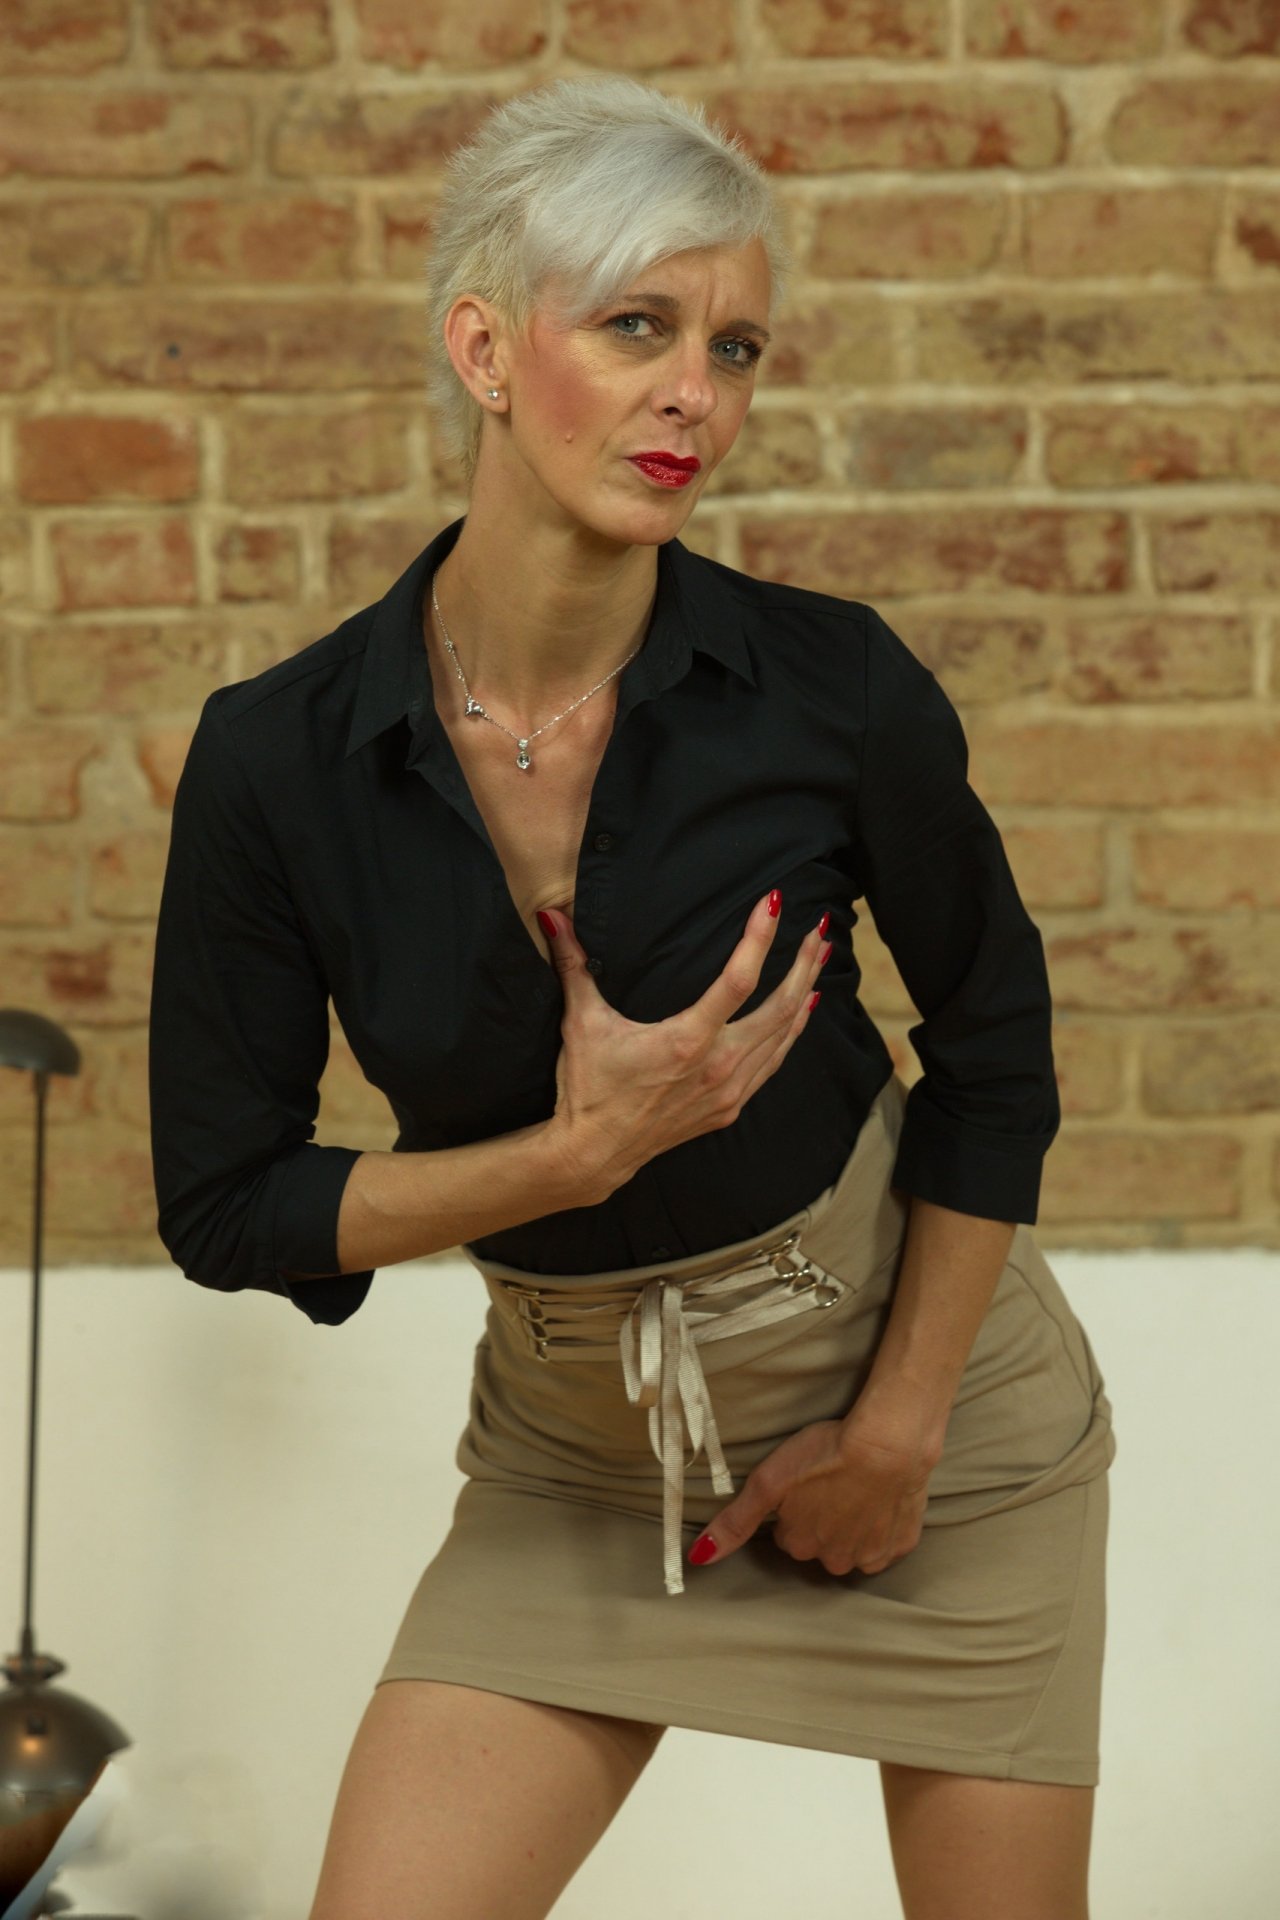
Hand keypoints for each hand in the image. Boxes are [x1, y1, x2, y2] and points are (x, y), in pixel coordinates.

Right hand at [540, 891, 830, 1202]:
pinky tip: (803, 1011)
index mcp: (687, 1041)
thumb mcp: (581, 1022)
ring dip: (805, 994)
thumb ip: (572, 964)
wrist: (594, 1153)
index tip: (774, 903)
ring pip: (784, 1037)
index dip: (759, 938)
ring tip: (820, 959)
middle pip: (780, 1008)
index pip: (738, 980)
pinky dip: (793, 1033)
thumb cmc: (587, 1086)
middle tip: (820, 931)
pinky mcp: (729, 1107)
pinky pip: (773, 1063)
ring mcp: (728, 1090)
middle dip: (803, 966)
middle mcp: (718, 1066)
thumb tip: (551, 915)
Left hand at [687, 1412, 938, 1578]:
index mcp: (800, 1545)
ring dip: (854, 1526)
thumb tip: (698, 1559)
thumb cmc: (826, 1454)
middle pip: (821, 1544)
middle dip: (824, 1520)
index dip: (796, 1507)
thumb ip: (735, 1522)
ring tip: (857, 1488)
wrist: (888, 1443)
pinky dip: (884, 1526)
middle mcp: (835, 1560)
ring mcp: (871, 1556)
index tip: (805, 1483)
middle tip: (832, 1483)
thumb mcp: (769, 1482)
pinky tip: (881, 1499)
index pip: (789, 1535)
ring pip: (854, 1547)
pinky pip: (887, 1544)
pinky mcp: (902, 1545)